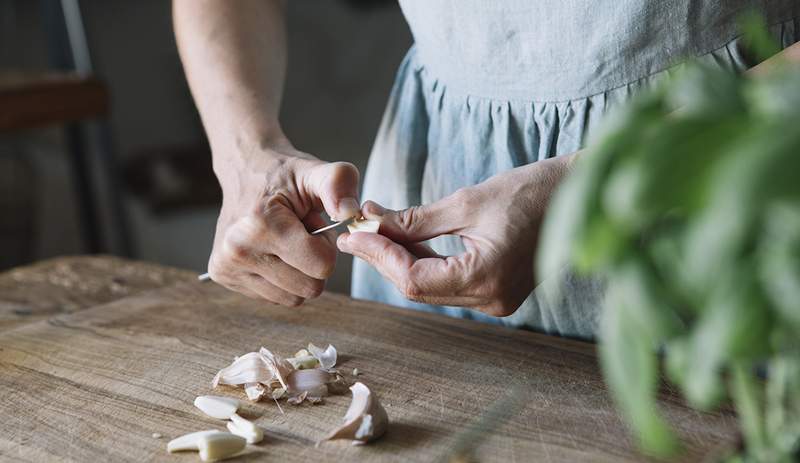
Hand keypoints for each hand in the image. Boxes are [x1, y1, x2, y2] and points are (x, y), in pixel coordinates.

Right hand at [208, 138, 359, 305]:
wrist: (245, 170)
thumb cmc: (284, 175)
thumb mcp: (316, 172)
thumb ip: (339, 185)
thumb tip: (350, 213)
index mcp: (260, 225)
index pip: (322, 266)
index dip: (327, 245)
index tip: (313, 224)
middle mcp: (236, 250)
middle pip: (310, 288)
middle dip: (315, 262)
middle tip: (301, 233)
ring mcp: (227, 267)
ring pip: (293, 298)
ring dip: (299, 272)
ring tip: (287, 241)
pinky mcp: (223, 276)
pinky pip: (275, 297)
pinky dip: (282, 278)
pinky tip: (273, 251)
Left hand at [337, 157, 570, 315]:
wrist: (578, 195)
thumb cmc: (531, 191)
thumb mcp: (467, 202)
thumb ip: (416, 220)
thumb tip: (373, 223)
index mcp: (486, 279)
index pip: (413, 279)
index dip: (378, 256)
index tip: (354, 233)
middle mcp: (491, 300)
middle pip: (418, 287)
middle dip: (384, 257)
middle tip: (357, 230)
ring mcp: (496, 299)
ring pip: (431, 287)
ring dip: (401, 260)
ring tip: (374, 231)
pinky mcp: (497, 290)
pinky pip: (449, 283)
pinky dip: (425, 262)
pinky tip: (405, 240)